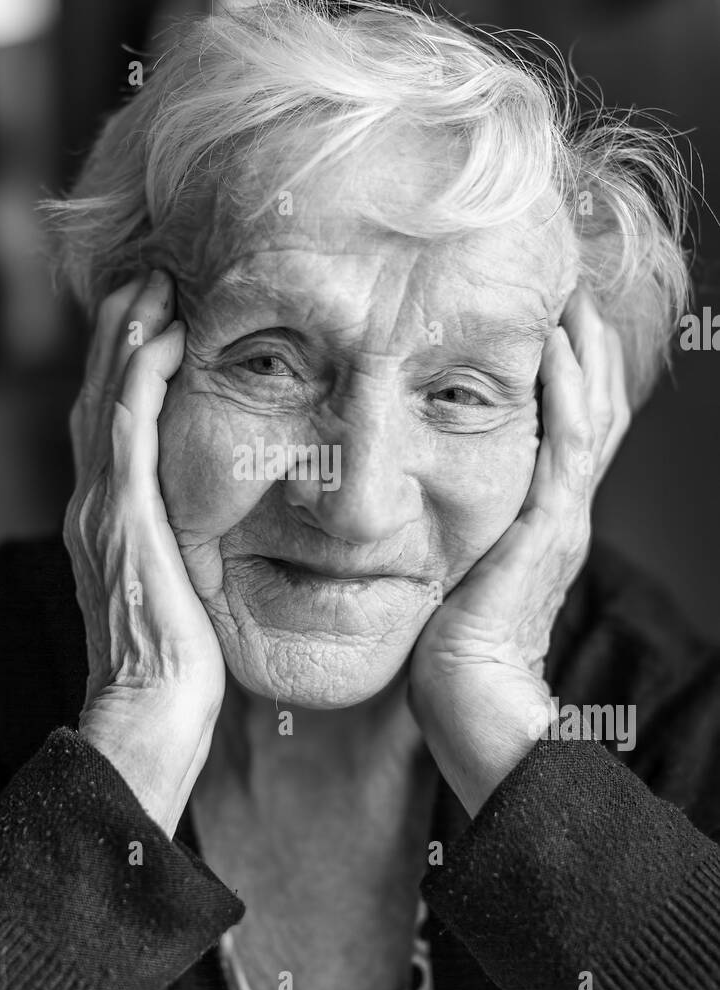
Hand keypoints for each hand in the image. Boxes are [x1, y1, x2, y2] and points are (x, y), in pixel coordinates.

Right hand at [63, 269, 225, 833]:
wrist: (148, 712)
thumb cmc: (175, 669)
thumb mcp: (181, 596)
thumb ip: (186, 554)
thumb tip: (218, 539)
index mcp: (108, 520)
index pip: (112, 423)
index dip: (127, 367)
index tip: (156, 321)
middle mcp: (95, 504)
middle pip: (102, 394)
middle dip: (122, 332)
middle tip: (148, 277)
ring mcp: (103, 506)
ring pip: (109, 396)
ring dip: (130, 334)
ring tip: (156, 283)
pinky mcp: (124, 514)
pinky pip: (128, 425)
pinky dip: (141, 374)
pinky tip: (163, 334)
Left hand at [407, 287, 630, 817]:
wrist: (474, 705)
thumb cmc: (449, 650)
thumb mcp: (448, 573)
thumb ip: (443, 533)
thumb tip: (398, 506)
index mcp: (541, 519)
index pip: (565, 427)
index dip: (564, 371)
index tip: (544, 316)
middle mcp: (561, 511)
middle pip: (592, 408)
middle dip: (582, 345)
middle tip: (568, 285)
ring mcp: (562, 518)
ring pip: (591, 415)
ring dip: (582, 352)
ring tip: (571, 295)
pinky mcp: (550, 530)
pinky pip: (570, 448)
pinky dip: (569, 394)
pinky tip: (557, 348)